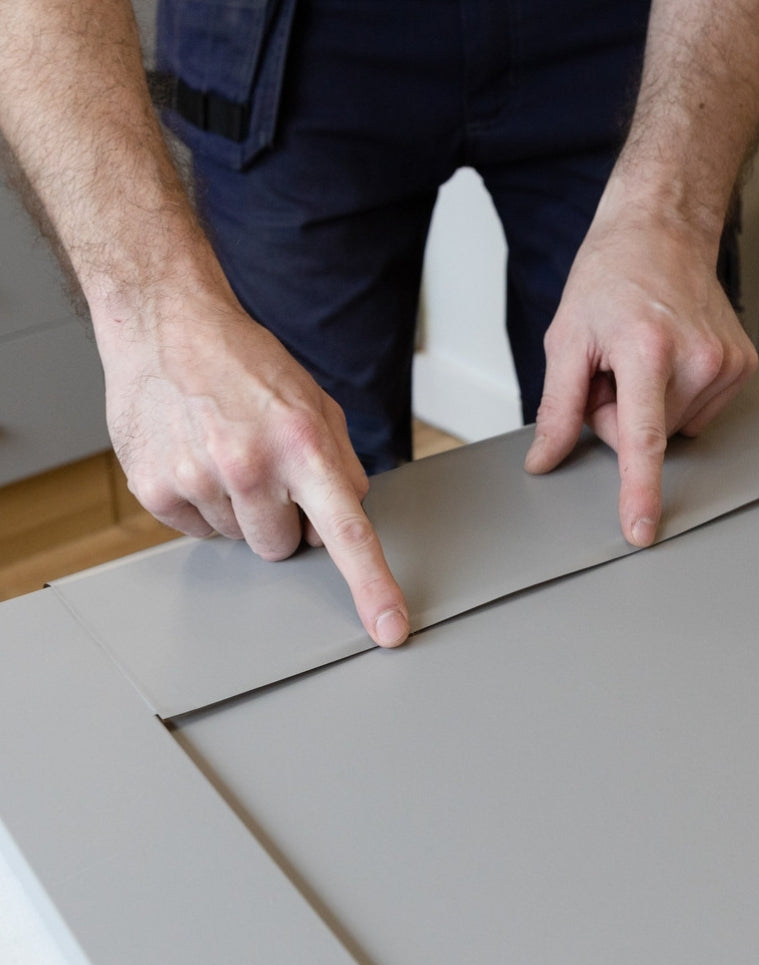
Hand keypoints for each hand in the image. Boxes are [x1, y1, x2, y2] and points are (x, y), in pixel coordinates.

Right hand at [97, 293, 409, 646]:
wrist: (168, 326)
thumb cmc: (247, 365)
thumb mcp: (316, 403)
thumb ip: (342, 464)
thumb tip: (348, 519)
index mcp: (303, 443)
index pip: (347, 530)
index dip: (372, 585)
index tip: (389, 629)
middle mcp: (250, 465)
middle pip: (284, 547)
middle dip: (283, 518)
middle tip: (266, 468)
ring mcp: (198, 479)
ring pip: (240, 541)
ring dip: (241, 510)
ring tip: (227, 452)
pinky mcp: (155, 489)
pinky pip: (198, 532)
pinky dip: (204, 505)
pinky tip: (197, 458)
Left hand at [525, 196, 756, 546]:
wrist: (662, 231)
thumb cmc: (612, 275)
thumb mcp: (567, 338)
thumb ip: (556, 408)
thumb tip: (545, 460)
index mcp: (647, 349)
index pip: (642, 439)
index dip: (640, 491)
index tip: (643, 529)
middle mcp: (697, 357)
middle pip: (644, 436)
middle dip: (617, 413)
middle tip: (613, 365)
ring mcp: (726, 362)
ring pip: (672, 429)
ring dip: (648, 404)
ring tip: (641, 354)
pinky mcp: (742, 365)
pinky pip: (696, 413)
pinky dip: (674, 396)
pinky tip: (668, 357)